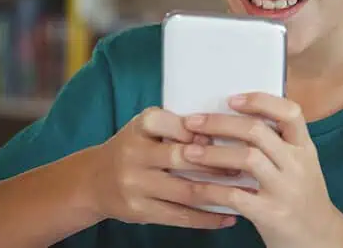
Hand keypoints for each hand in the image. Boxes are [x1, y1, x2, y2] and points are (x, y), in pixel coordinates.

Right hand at [83, 107, 236, 228]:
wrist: (93, 181)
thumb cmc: (133, 148)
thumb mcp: (147, 128)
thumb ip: (177, 127)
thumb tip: (221, 132)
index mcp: (139, 128)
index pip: (175, 124)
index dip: (203, 131)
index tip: (228, 135)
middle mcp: (134, 155)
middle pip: (183, 158)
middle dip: (219, 162)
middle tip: (248, 164)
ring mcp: (135, 185)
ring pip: (186, 190)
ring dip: (220, 192)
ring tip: (245, 191)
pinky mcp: (140, 211)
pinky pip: (179, 216)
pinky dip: (207, 218)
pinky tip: (228, 217)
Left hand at [181, 93, 342, 247]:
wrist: (322, 239)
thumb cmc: (304, 199)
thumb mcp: (302, 166)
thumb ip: (279, 146)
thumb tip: (236, 122)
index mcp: (305, 148)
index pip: (290, 112)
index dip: (260, 101)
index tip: (232, 99)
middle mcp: (297, 164)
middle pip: (257, 131)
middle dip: (220, 123)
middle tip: (192, 122)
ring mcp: (285, 189)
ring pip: (246, 158)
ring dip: (212, 153)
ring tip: (188, 151)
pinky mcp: (272, 214)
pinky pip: (235, 195)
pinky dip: (211, 189)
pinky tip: (195, 187)